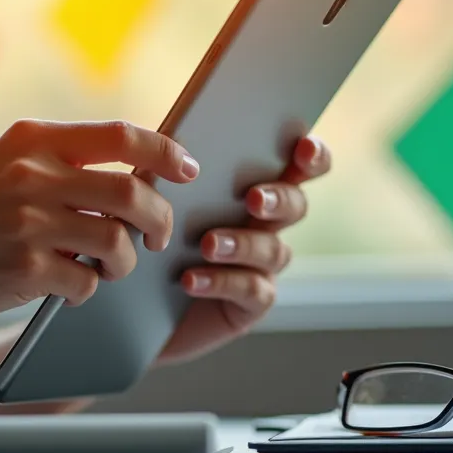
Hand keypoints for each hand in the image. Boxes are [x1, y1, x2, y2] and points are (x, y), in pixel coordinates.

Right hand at [0, 119, 198, 316]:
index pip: (121, 136)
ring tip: (110, 267)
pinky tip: (72, 288)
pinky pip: (87, 282)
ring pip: (116, 242)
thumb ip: (55, 157)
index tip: (186, 169)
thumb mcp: (0, 161)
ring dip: (125, 261)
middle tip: (158, 236)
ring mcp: (29, 223)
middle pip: (131, 194)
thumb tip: (128, 163)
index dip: (165, 152)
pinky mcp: (25, 269)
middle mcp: (33, 176)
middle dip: (158, 220)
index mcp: (33, 140)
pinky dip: (89, 290)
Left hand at [154, 132, 330, 364]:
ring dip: (241, 244)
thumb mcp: (162, 202)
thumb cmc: (154, 239)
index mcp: (255, 189)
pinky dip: (221, 281)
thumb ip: (178, 173)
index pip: (300, 167)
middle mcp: (267, 226)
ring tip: (207, 244)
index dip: (312, 157)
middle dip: (278, 199)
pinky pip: (250, 290)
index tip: (304, 147)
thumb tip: (174, 146)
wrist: (139, 305)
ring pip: (272, 250)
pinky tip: (190, 279)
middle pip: (296, 205)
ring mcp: (264, 266)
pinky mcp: (251, 303)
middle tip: (252, 199)